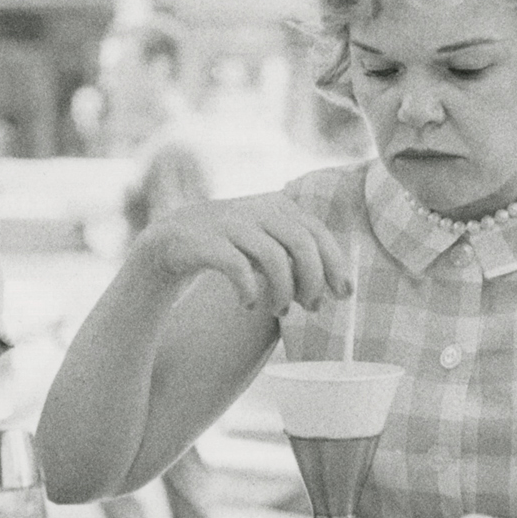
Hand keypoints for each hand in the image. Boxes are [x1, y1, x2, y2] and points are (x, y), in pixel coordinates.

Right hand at [135, 193, 353, 312]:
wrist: (173, 239)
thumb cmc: (231, 246)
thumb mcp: (267, 240)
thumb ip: (297, 252)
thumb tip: (337, 285)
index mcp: (277, 206)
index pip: (317, 233)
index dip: (335, 264)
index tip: (343, 294)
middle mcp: (258, 209)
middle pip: (301, 243)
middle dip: (313, 280)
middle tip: (312, 307)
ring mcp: (231, 223)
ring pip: (274, 257)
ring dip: (284, 291)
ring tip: (280, 310)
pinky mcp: (208, 242)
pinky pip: (239, 268)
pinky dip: (250, 291)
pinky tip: (249, 304)